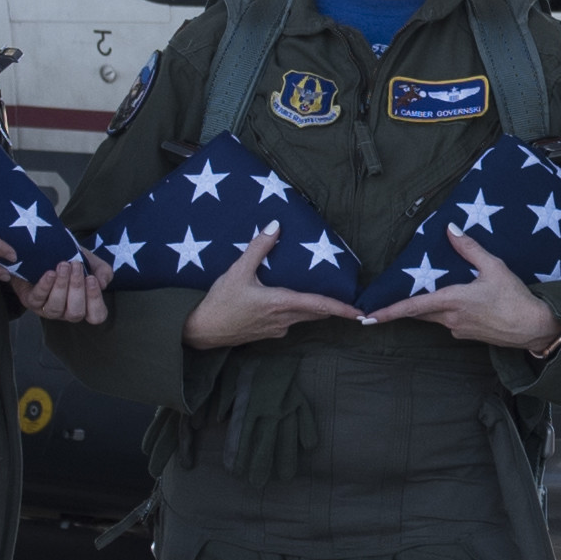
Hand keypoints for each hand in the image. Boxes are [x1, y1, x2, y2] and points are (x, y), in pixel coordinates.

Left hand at [15, 250, 112, 329]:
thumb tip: (102, 283)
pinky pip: (38, 298)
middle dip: (77, 288)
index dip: (95, 301)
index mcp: (84, 306)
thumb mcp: (91, 261)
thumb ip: (103, 271)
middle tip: (76, 265)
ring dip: (61, 286)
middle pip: (75, 313)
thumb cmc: (71, 261)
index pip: (96, 316)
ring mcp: (48, 309)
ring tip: (63, 265)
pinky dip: (45, 286)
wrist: (43, 252)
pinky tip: (50, 273)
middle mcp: (66, 312)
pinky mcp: (31, 301)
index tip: (92, 278)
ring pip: (56, 308)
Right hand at [182, 226, 360, 347]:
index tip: (360, 312)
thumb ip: (259, 248)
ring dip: (314, 309)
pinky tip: (286, 303)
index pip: (320, 306)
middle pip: (316, 313)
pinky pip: (289, 322)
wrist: (200, 332)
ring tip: (322, 296)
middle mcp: (284, 320)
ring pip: (304, 318)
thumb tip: (276, 226)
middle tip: (348, 300)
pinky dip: (295, 312)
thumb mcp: (237, 271)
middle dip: (332, 307)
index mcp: (281, 303)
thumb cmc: (219, 303)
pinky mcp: (267, 334)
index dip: (342, 308)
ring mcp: (276, 329)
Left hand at [364, 225, 559, 356]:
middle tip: (387, 302)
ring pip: (435, 316)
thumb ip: (469, 249)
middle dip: (404, 307)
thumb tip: (451, 230)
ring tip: (433, 291)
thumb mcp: (494, 267)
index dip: (388, 311)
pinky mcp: (469, 336)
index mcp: (452, 302)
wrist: (535, 328)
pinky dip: (448, 311)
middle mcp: (450, 320)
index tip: (368, 317)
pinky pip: (450, 322)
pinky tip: (462, 301)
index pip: (412, 307)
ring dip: (429, 306)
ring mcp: (459, 330)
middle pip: (420, 312)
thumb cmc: (515, 298)